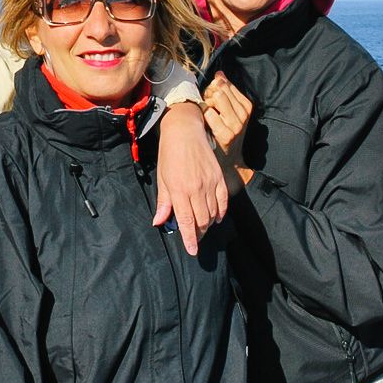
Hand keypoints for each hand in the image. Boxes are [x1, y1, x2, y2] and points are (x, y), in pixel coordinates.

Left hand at [156, 103, 228, 256]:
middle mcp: (196, 188)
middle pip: (202, 220)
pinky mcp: (219, 177)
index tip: (193, 250)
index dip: (190, 238)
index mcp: (179, 190)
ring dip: (208, 224)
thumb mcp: (162, 178)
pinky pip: (223, 201)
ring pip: (213, 213)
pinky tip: (216, 217)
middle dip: (198, 233)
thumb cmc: (169, 155)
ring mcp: (210, 183)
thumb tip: (159, 222)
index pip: (187, 221)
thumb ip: (164, 202)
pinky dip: (221, 212)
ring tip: (202, 227)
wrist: (184, 132)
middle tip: (194, 237)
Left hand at [201, 72, 253, 157]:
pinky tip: (204, 123)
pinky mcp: (225, 135)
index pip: (226, 83)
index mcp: (246, 106)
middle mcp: (243, 114)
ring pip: (216, 98)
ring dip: (206, 103)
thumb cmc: (226, 132)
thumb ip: (226, 92)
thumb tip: (219, 74)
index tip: (210, 96)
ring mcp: (235, 124)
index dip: (213, 87)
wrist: (230, 161)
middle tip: (206, 105)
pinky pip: (209, 113)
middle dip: (209, 93)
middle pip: (220, 89)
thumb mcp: (230, 111)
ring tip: (206, 114)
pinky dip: (204, 115)